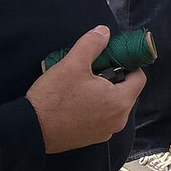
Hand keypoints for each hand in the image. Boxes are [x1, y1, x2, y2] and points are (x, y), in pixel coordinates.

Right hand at [27, 27, 145, 153]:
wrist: (31, 129)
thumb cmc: (54, 98)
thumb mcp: (73, 63)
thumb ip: (92, 44)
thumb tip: (104, 32)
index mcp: (120, 102)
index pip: (139, 78)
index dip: (128, 65)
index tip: (112, 59)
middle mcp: (118, 120)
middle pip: (126, 92)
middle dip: (113, 79)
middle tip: (92, 71)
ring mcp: (105, 132)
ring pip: (113, 105)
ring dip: (103, 93)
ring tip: (81, 84)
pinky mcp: (91, 139)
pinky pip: (101, 118)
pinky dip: (94, 108)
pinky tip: (75, 101)